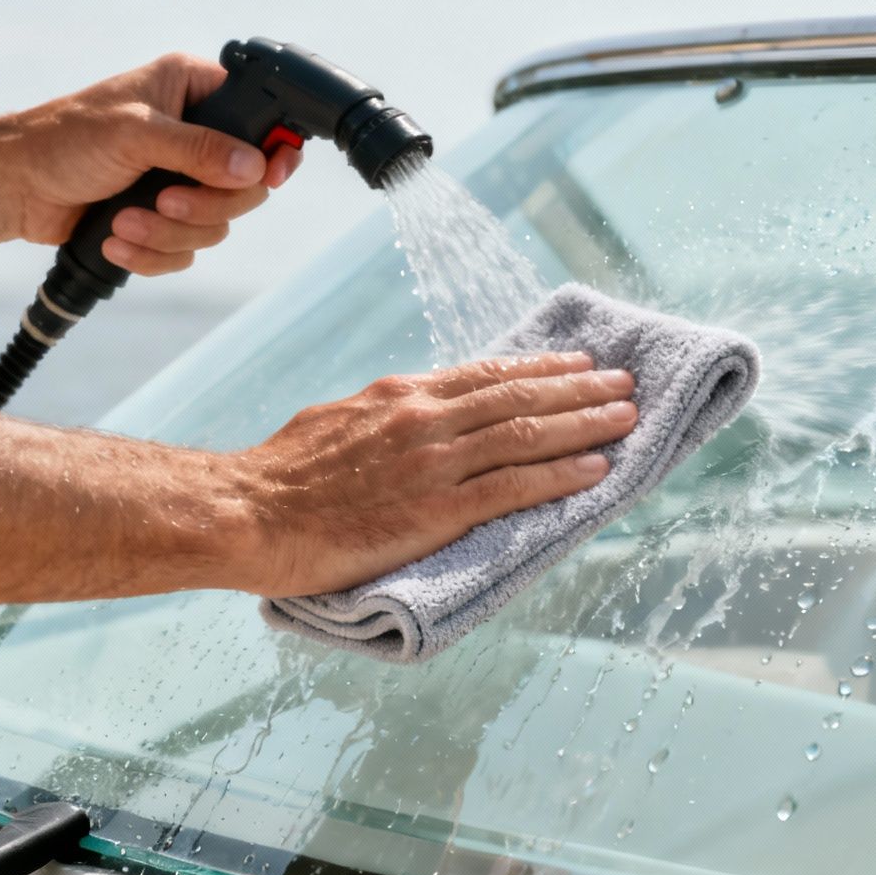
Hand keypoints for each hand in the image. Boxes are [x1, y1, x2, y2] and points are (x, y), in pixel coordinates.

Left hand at [0, 53, 301, 274]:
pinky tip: (118, 240)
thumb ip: (198, 149)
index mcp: (191, 91)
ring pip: (214, 225)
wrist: (16, 187)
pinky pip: (185, 250)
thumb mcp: (135, 134)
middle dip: (203, 206)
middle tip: (165, 203)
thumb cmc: (63, 140)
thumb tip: (252, 166)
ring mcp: (179, 180)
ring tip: (124, 223)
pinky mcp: (161, 220)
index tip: (270, 176)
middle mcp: (193, 134)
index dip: (272, 150)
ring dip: (168, 234)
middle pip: (244, 186)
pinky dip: (153, 254)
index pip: (257, 117)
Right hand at [228, 352, 638, 596]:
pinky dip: (561, 475)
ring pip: (528, 432)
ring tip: (627, 417)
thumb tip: (407, 420)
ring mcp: (434, 463)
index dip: (538, 367)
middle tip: (624, 382)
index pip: (485, 374)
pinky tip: (596, 470)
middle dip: (579, 387)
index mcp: (399, 397)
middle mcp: (424, 418)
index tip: (575, 363)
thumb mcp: (335, 426)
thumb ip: (382, 423)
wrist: (249, 512)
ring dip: (586, 423)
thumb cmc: (280, 480)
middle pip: (519, 394)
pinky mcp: (436, 510)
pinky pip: (515, 486)